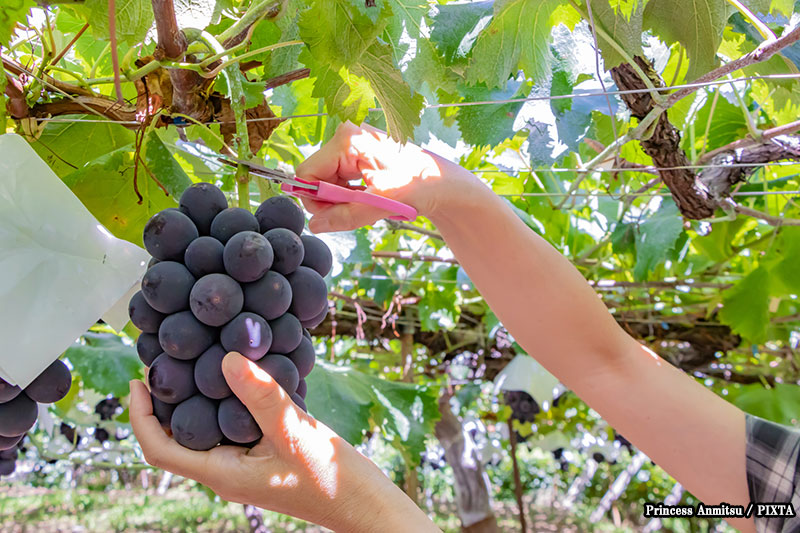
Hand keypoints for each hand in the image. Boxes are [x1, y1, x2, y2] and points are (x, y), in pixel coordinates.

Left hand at [130, 352, 432, 531]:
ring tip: (201, 361)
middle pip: (177, 437)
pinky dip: (229, 402)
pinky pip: (234, 427)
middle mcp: (227, 471)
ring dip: (197, 399)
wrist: (365, 506)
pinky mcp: (265, 457)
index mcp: (222, 473)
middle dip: (164, 401)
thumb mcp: (295, 434)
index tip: (137, 380)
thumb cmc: (332, 480)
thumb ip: (262, 397)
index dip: (140, 416)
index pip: (160, 448)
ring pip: (206, 430)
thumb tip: (226, 359)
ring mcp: (245, 466)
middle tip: (168, 360)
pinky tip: (245, 377)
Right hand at [296, 121, 470, 232]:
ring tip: (369, 203)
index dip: (316, 199)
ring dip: (342, 199)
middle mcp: (346, 136)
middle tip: (359, 210)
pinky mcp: (359, 154)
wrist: (443, 184)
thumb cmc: (419, 186)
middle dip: (331, 200)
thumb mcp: (379, 204)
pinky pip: (339, 180)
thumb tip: (314, 225)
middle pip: (316, 177)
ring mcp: (353, 144)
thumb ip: (344, 216)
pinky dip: (350, 195)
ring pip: (327, 181)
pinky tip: (369, 197)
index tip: (335, 214)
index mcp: (348, 140)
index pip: (307, 173)